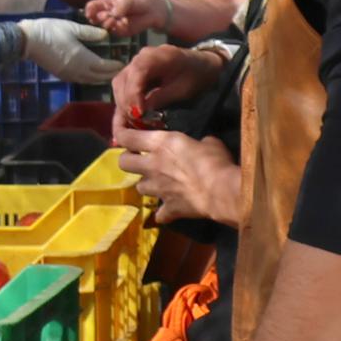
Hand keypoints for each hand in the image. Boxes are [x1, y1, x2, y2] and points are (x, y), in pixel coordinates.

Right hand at [18, 16, 117, 85]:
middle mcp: (77, 71)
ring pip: (89, 80)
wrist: (27, 41)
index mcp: (83, 59)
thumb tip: (106, 35)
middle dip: (110, 74)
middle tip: (120, 71)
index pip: (104, 66)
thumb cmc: (50, 31)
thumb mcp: (72, 28)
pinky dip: (90, 78)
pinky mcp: (60, 75)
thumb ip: (90, 33)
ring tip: (108, 74)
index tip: (124, 64)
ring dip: (100, 78)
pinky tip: (91, 74)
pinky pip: (80, 80)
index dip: (115, 66)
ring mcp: (68, 75)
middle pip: (98, 77)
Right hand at [83, 0, 176, 39]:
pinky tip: (120, 24)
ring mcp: (114, 23)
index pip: (93, 6)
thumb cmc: (141, 0)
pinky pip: (115, 32)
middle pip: (95, 17)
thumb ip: (121, 5)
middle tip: (105, 16)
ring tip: (112, 20)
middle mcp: (108, 14)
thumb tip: (113, 14)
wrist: (155, 10)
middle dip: (98, 17)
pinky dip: (116, 28)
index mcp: (107, 3)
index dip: (89, 10)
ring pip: (104, 26)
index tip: (90, 13)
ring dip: (106, 23)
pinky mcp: (121, 31)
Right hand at [112, 41, 221, 132]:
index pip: (136, 73)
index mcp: (156, 56)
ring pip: (119, 85)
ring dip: (123, 104)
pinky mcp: (134, 73)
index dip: (133, 95)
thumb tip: (140, 112)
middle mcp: (141, 57)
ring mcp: (135, 64)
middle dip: (126, 103)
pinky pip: (123, 87)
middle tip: (136, 122)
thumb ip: (161, 98)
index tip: (138, 114)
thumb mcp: (183, 90)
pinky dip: (125, 101)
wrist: (201, 66)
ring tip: (135, 120)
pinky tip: (134, 113)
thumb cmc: (195, 76)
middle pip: (122, 80)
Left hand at [114, 127, 246, 226]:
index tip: (122, 126)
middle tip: (140, 158)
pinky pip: (159, 213)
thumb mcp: (207, 142)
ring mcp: (157, 189)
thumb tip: (199, 146)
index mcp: (159, 144)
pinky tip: (170, 208)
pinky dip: (163, 212)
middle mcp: (152, 166)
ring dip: (147, 184)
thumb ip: (195, 143)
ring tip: (158, 182)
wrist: (221, 192)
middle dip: (128, 159)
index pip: (125, 136)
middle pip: (123, 163)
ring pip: (139, 187)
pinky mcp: (167, 208)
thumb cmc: (214, 161)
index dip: (119, 130)